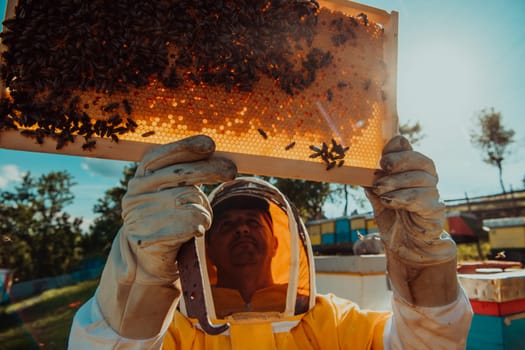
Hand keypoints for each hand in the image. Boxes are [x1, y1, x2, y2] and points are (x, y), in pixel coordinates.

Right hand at [122, 134, 236, 282]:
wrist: (148, 257)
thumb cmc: (168, 217)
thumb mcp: (172, 191)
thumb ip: (186, 173)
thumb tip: (211, 150)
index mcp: (140, 179)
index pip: (159, 156)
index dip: (184, 148)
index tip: (210, 145)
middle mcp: (135, 194)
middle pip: (179, 175)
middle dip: (209, 170)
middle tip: (231, 171)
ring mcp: (138, 216)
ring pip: (189, 198)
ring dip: (205, 209)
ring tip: (204, 219)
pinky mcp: (147, 238)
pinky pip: (189, 222)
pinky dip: (200, 224)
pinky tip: (198, 230)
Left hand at [364, 135, 457, 305]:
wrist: (407, 249)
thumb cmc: (394, 221)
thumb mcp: (378, 201)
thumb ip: (373, 186)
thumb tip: (360, 172)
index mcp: (413, 174)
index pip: (411, 152)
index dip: (399, 149)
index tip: (383, 154)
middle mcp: (427, 182)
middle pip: (424, 161)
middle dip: (402, 160)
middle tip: (383, 166)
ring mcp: (433, 196)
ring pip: (423, 179)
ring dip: (398, 182)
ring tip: (380, 190)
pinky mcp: (435, 213)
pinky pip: (424, 199)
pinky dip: (404, 198)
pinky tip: (390, 201)